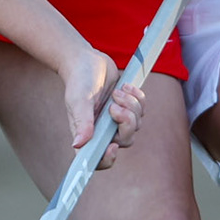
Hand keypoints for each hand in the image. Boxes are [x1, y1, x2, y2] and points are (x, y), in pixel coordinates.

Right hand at [60, 45, 142, 170]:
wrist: (87, 60)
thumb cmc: (78, 81)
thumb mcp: (78, 100)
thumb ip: (81, 122)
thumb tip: (78, 145)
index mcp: (87, 133)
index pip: (97, 159)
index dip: (107, 159)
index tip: (112, 146)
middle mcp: (103, 130)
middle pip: (125, 140)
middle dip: (126, 122)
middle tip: (115, 105)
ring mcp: (116, 119)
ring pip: (136, 124)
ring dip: (131, 106)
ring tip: (118, 91)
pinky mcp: (128, 107)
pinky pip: (142, 110)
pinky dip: (138, 97)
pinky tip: (126, 86)